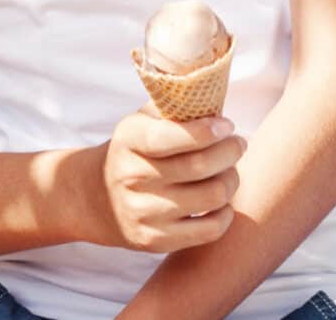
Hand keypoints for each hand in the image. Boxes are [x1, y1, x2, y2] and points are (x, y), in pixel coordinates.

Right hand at [90, 109, 244, 252]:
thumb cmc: (137, 150)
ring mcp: (141, 212)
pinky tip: (221, 201)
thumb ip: (176, 106)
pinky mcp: (154, 241)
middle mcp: (131, 177)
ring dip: (232, 180)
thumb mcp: (144, 120)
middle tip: (238, 144)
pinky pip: (208, 230)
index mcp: (129, 139)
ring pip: (210, 197)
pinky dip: (225, 213)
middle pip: (199, 167)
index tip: (227, 125)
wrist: (97, 198)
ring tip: (230, 170)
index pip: (169, 137)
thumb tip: (217, 95)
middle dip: (230, 151)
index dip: (206, 131)